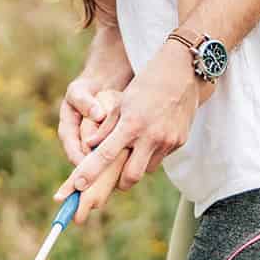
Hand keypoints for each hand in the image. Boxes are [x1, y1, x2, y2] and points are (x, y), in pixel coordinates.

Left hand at [53, 43, 211, 206]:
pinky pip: (161, 157)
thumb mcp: (121, 102)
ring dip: (136, 165)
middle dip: (119, 182)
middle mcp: (151, 136)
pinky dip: (151, 153)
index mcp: (131, 124)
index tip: (77, 186)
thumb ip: (106, 127)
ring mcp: (168, 141)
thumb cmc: (146, 84)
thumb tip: (90, 146)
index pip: (105, 155)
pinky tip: (152, 135)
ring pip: (147, 169)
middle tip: (112, 176)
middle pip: (130, 177)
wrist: (183, 72)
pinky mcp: (180, 142)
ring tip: (134, 147)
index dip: (90, 172)